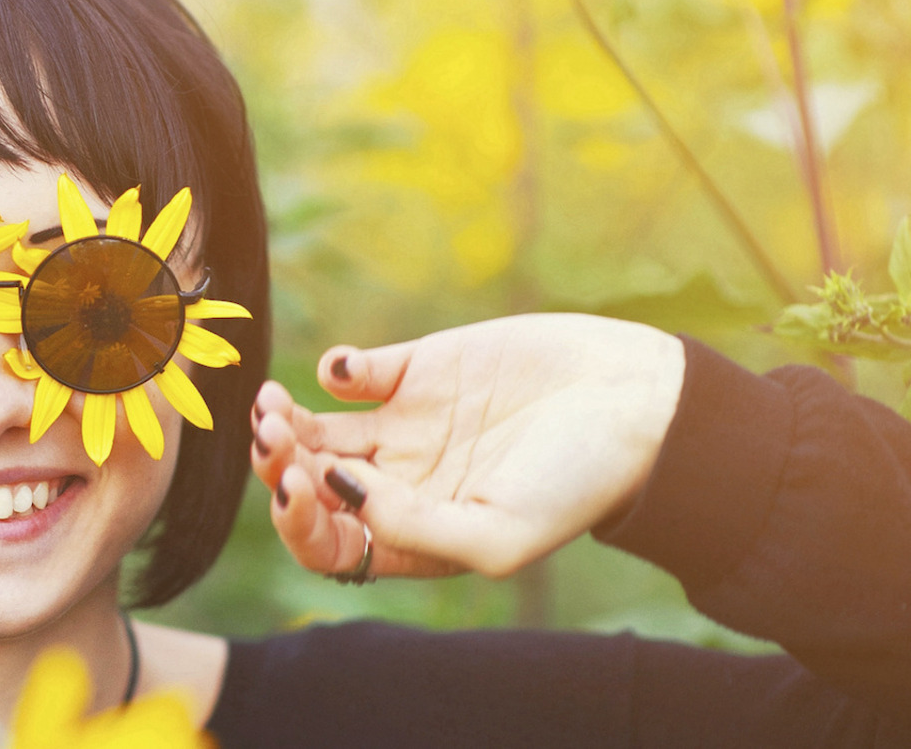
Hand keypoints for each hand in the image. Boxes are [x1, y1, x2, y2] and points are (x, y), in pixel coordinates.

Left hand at [250, 313, 685, 579]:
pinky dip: (334, 368)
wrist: (639, 401)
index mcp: (416, 537)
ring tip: (274, 402)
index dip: (297, 522)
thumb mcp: (501, 534)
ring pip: (315, 429)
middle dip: (277, 463)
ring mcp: (406, 427)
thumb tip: (337, 491)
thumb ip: (413, 529)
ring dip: (285, 419)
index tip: (300, 482)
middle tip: (272, 434)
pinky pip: (352, 373)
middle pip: (309, 484)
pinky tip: (348, 369)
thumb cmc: (582, 481)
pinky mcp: (419, 370)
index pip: (330, 543)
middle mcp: (401, 485)